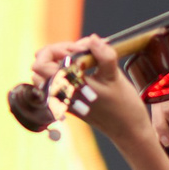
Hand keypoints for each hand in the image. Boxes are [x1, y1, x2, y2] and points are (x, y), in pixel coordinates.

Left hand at [49, 35, 152, 153]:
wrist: (128, 131)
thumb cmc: (124, 105)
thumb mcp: (115, 77)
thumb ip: (103, 55)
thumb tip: (92, 38)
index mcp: (67, 87)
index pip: (41, 64)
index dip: (58, 49)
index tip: (80, 49)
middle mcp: (61, 95)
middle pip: (40, 66)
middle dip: (58, 52)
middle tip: (81, 51)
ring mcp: (63, 100)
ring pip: (45, 75)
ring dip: (59, 61)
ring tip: (82, 59)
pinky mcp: (69, 103)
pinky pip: (55, 83)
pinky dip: (64, 71)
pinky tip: (85, 68)